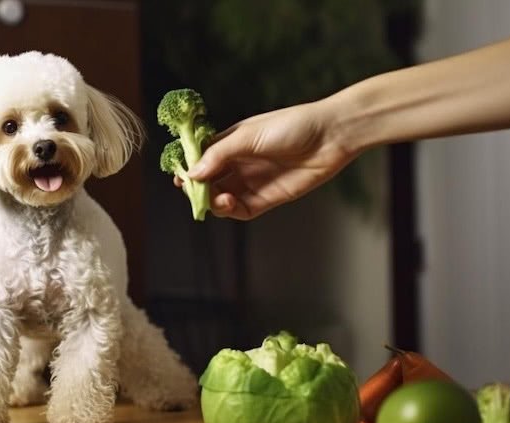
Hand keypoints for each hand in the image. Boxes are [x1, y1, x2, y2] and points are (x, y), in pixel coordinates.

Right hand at [178, 99, 357, 219]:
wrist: (331, 136)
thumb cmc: (292, 126)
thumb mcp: (249, 135)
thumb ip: (219, 154)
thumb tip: (192, 172)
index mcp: (232, 143)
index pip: (202, 159)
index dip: (189, 168)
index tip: (178, 176)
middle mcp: (239, 163)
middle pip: (209, 181)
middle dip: (198, 189)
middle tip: (192, 192)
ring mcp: (253, 181)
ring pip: (222, 198)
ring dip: (213, 201)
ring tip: (217, 198)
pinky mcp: (267, 198)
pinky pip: (242, 209)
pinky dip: (230, 210)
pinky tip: (228, 203)